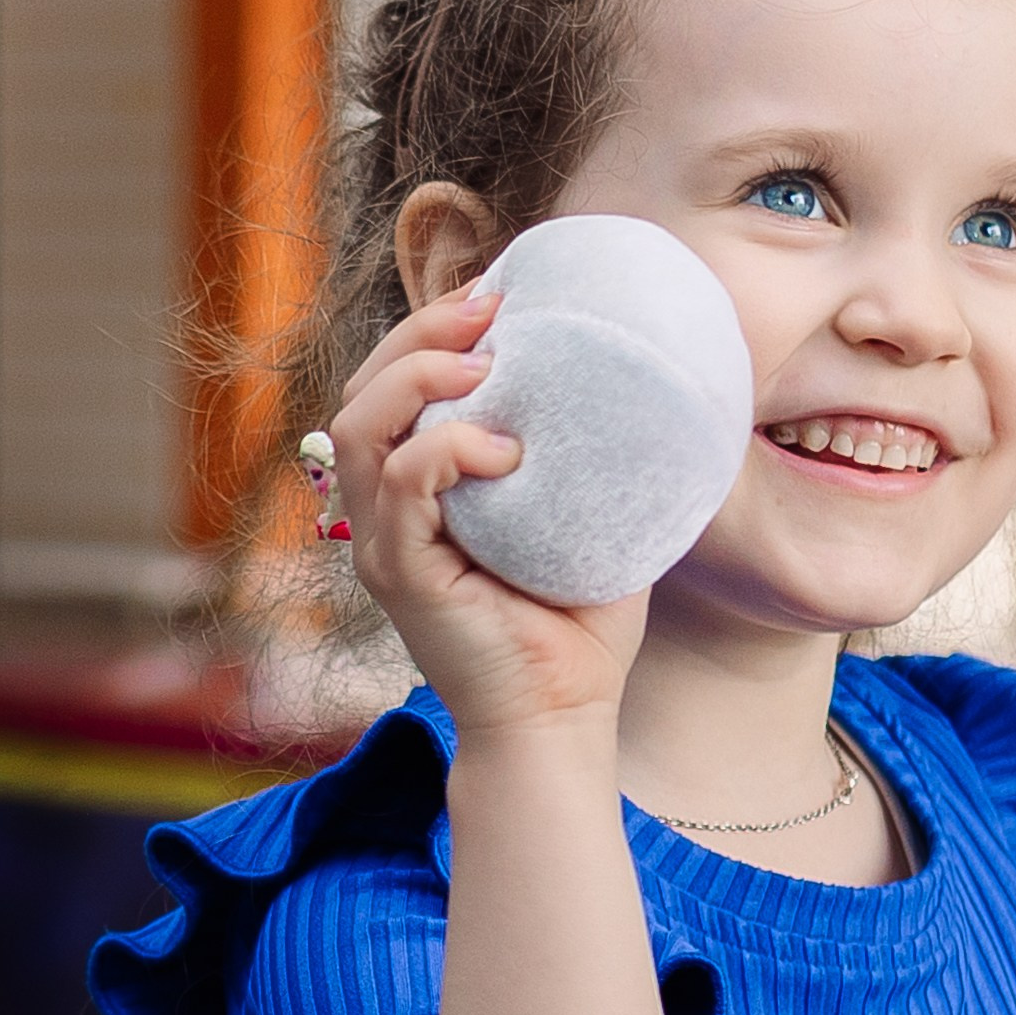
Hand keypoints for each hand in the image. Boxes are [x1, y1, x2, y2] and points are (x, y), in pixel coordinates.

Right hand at [331, 283, 647, 744]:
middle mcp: (388, 509)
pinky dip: (443, 453)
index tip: (498, 296)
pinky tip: (501, 451)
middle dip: (421, 331)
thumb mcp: (590, 517)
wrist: (561, 719)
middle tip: (489, 306)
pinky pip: (399, 489)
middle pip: (366, 388)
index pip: (396, 386)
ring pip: (360, 425)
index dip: (431, 329)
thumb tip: (655, 381)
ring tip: (486, 362)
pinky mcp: (398, 575)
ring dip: (418, 376)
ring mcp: (384, 542)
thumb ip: (593, 455)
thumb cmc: (575, 627)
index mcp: (422, 489)